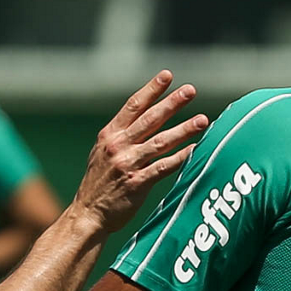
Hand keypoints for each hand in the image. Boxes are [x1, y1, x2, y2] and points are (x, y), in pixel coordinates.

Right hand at [69, 71, 207, 232]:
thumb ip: (121, 136)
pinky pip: (163, 167)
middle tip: (190, 91)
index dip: (151, 90)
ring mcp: (127, 164)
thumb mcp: (102, 153)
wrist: (87, 214)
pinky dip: (181, 158)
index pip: (133, 106)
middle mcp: (118, 146)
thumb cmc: (98, 184)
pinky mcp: (136, 183)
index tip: (167, 76)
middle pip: (150, 119)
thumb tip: (145, 118)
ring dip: (183, 130)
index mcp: (109, 135)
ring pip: (160, 141)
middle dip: (172, 103)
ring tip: (203, 120)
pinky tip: (196, 151)